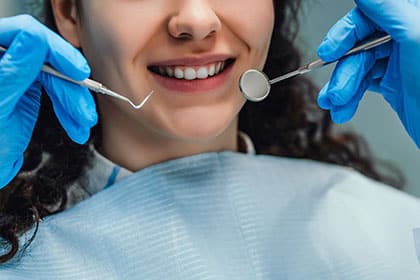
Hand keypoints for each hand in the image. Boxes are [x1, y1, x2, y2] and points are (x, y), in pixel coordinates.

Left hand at [0, 15, 97, 188]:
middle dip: (70, 88)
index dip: (56, 51)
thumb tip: (34, 38)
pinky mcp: (27, 90)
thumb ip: (13, 71)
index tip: (78, 72)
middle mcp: (4, 60)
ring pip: (55, 77)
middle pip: (47, 59)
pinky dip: (69, 110)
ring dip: (74, 103)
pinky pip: (55, 92)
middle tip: (84, 111)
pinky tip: (75, 125)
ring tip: (83, 124)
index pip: (26, 34)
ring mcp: (16, 74)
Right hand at [317, 0, 419, 147]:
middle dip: (343, 71)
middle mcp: (404, 38)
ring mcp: (397, 61)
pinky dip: (350, 98)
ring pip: (358, 68)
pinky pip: (363, 84)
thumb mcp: (416, 38)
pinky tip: (343, 108)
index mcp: (412, 20)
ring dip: (342, 88)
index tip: (329, 50)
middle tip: (335, 89)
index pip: (369, 17)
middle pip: (359, 46)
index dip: (345, 33)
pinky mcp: (392, 82)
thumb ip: (388, 9)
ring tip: (335, 104)